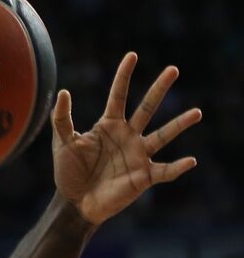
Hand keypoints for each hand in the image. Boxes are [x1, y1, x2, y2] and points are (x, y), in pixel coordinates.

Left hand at [53, 53, 200, 224]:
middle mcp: (128, 135)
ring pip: (163, 136)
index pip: (118, 95)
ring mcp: (138, 155)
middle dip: (159, 89)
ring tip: (196, 112)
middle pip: (146, 108)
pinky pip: (165, 171)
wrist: (75, 202)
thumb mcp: (62, 143)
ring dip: (179, 125)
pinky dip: (178, 167)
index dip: (123, 76)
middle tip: (173, 69)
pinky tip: (191, 160)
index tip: (132, 56)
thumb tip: (65, 92)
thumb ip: (61, 119)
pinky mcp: (144, 176)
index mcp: (109, 125)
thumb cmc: (68, 172)